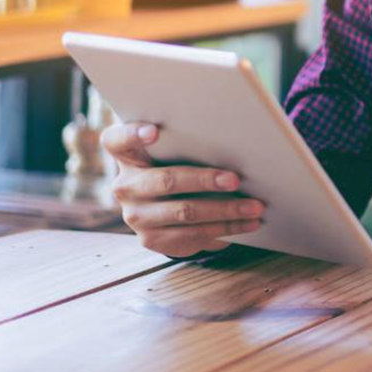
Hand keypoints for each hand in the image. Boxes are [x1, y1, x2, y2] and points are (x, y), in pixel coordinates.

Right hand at [101, 121, 264, 257]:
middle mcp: (124, 186)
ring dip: (226, 210)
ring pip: (186, 213)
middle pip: (167, 180)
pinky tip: (249, 223)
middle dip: (205, 180)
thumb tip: (239, 137)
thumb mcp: (176, 148)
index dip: (134, 134)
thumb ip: (189, 139)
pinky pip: (193, 236)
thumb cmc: (178, 161)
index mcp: (127, 154)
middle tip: (235, 179)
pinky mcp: (151, 239)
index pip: (117, 139)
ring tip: (255, 206)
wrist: (165, 202)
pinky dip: (226, 229)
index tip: (155, 132)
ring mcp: (135, 216)